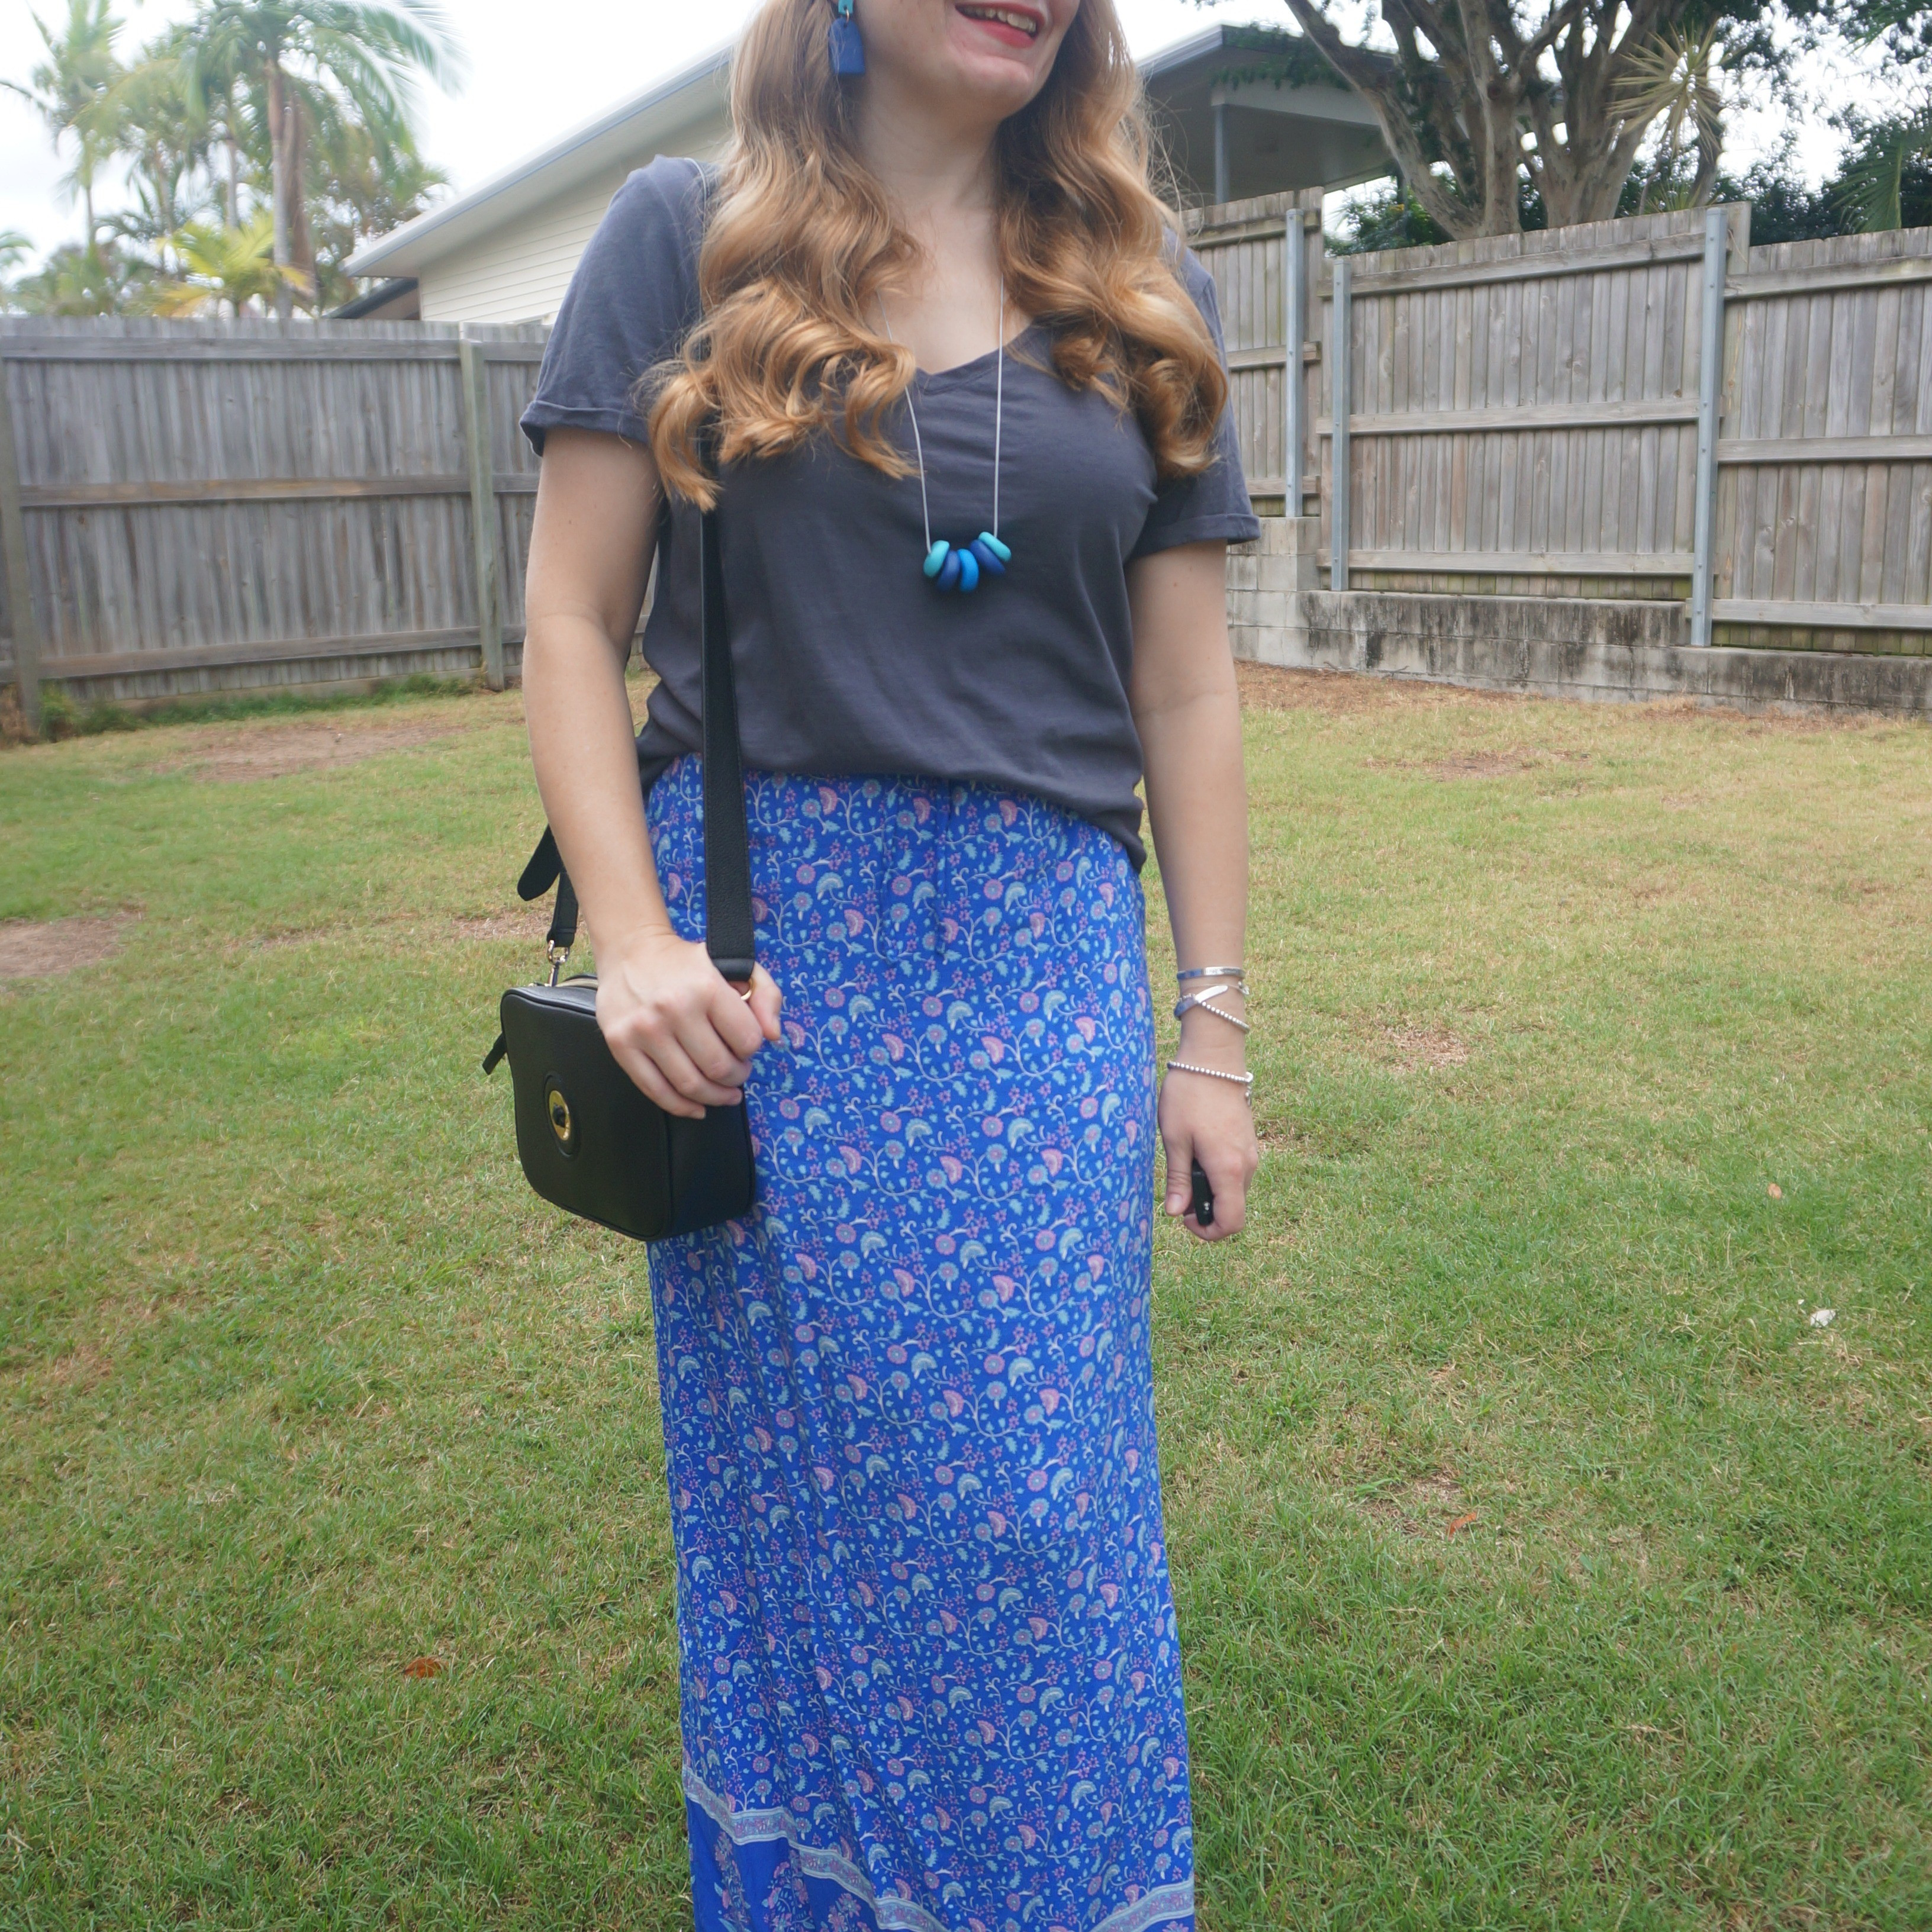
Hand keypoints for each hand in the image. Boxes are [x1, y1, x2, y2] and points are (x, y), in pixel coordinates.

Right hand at [595, 927, 782, 1119]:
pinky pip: (656, 1091)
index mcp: (706, 987)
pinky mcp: (621, 1045)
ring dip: (715, 1097)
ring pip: (690, 1085)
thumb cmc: (685, 963)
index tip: (746, 1049)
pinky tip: (697, 1107)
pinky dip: (681, 1107)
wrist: (630, 951)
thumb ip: (766, 994)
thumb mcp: (735, 964)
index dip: (752, 1051)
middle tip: (737, 1073)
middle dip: (736, 1077)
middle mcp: (674, 1009)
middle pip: (719, 1068)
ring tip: (723, 1093)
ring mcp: (644, 1030)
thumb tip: (773, 1035)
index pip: (747, 1040)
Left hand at [1159, 1004, 1259, 1242]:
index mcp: (1229, 1169)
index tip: (1184, 1218)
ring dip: (1211, 1191)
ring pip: (1234, 1190)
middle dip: (1206, 1211)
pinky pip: (1235, 1172)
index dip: (1208, 1232)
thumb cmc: (1189, 1096)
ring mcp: (1251, 1153)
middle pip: (1234, 1208)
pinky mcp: (1248, 1141)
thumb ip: (1178, 1179)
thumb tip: (1176, 1213)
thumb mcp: (1175, 1139)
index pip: (1232, 1222)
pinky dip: (1217, 1175)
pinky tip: (1196, 1153)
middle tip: (1178, 1191)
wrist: (1213, 1058)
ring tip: (1184, 1165)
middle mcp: (1247, 1165)